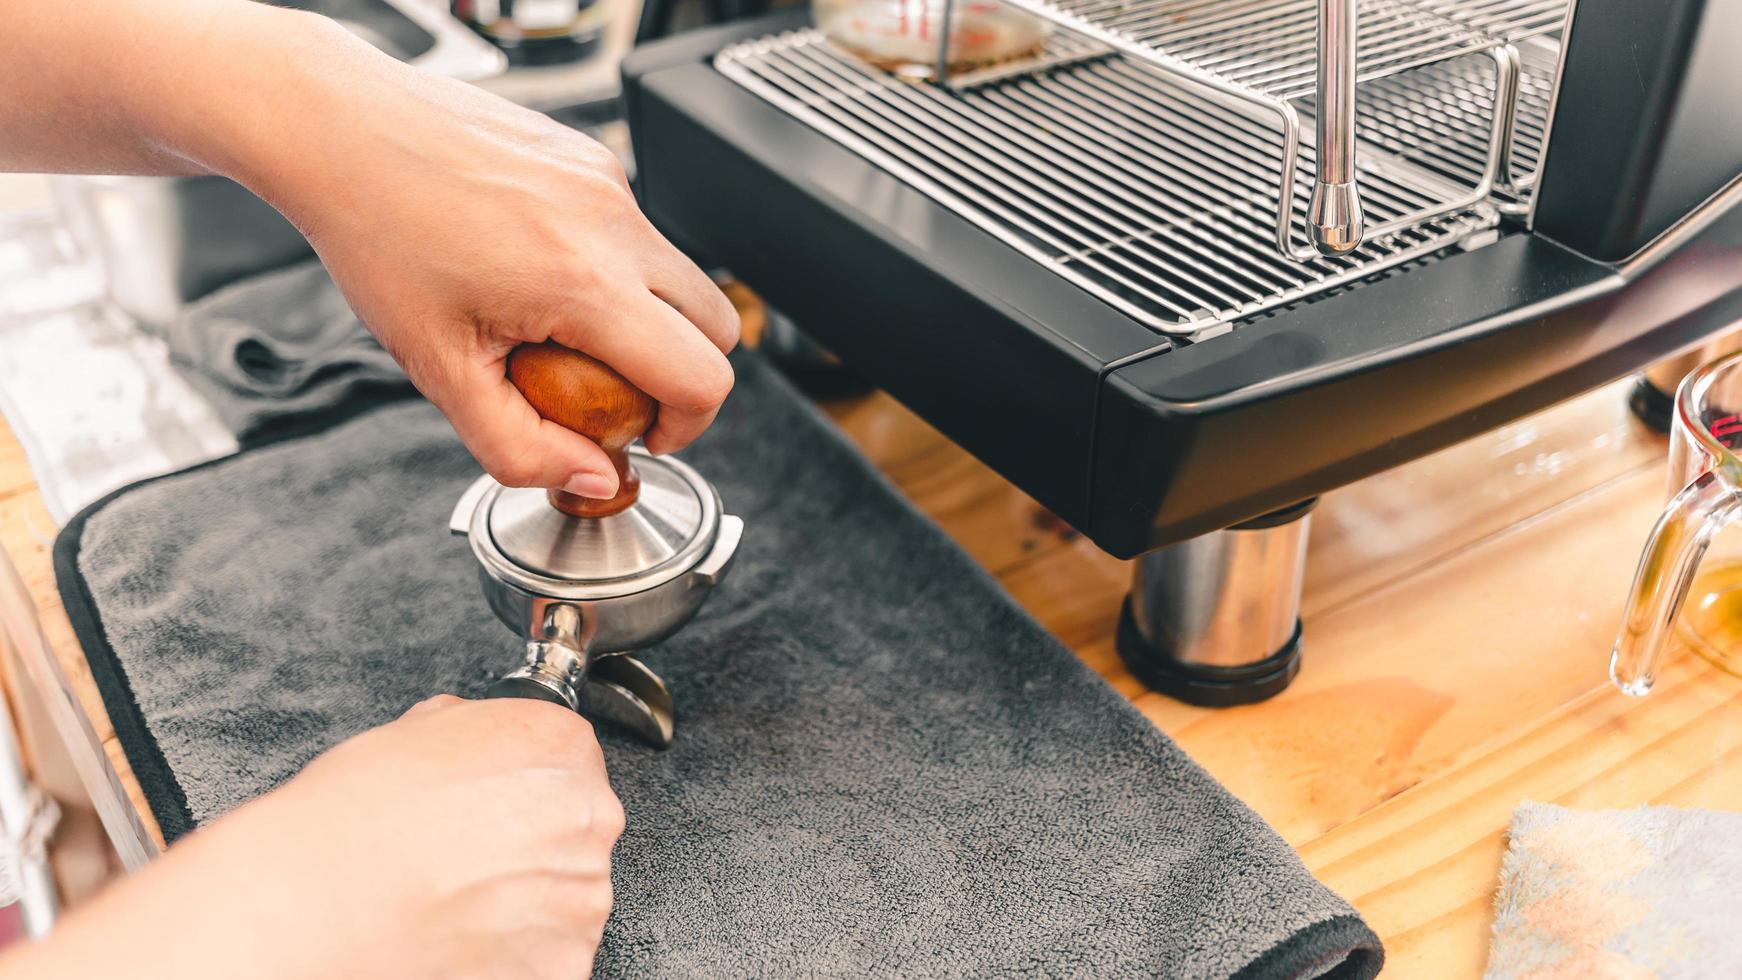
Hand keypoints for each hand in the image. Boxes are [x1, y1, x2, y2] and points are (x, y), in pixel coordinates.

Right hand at [3, 697, 624, 979]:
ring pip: (561, 896)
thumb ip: (460, 737)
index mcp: (547, 752)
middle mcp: (578, 826)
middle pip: (574, 826)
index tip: (491, 801)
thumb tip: (466, 737)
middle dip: (520, 840)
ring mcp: (570, 907)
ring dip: (514, 902)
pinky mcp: (553, 975)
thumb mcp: (394, 745)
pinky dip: (505, 956)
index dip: (520, 779)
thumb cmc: (321, 835)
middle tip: (444, 860)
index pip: (571, 753)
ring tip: (428, 911)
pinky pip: (543, 958)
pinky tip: (437, 947)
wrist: (286, 926)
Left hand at [242, 12, 739, 498]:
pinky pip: (635, 231)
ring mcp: (608, 182)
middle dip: (682, 375)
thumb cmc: (376, 233)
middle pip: (719, 326)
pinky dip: (610, 267)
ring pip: (677, 276)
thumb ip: (519, 448)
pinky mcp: (592, 158)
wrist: (339, 131)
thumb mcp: (438, 371)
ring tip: (559, 327)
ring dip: (644, 318)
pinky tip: (534, 267)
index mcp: (584, 282)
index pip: (702, 376)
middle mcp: (612, 223)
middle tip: (616, 395)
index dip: (686, 427)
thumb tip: (590, 477)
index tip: (643, 436)